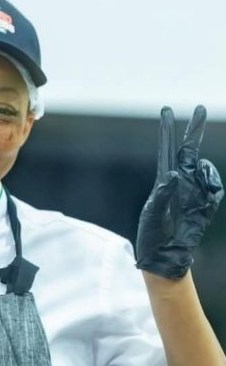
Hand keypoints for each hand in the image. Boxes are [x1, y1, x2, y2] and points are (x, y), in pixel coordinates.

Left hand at [136, 106, 223, 278]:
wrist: (165, 257)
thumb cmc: (151, 237)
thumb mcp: (152, 216)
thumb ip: (162, 195)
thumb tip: (173, 175)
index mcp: (161, 181)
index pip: (165, 150)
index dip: (166, 131)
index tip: (166, 111)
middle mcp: (179, 182)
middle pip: (188, 150)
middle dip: (194, 130)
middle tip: (200, 108)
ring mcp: (194, 191)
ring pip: (203, 168)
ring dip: (202, 170)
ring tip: (193, 182)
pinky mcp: (206, 204)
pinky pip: (215, 188)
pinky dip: (212, 185)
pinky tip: (205, 192)